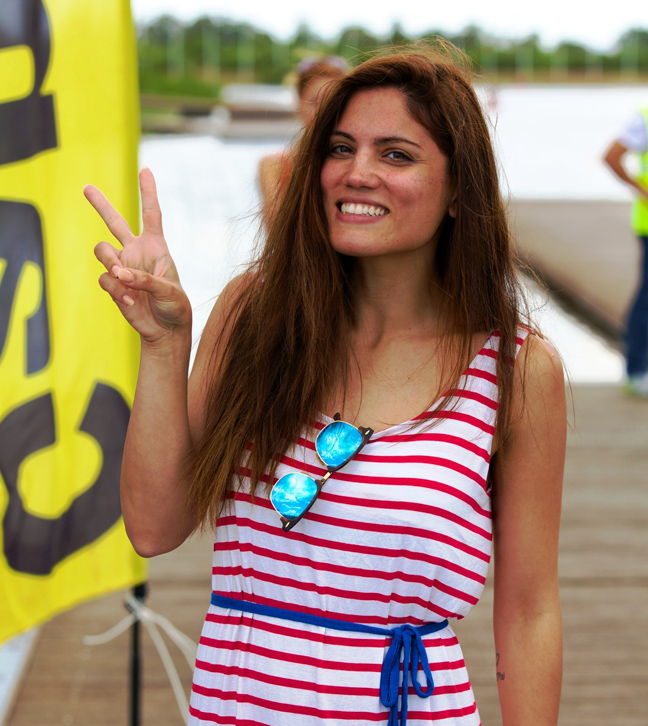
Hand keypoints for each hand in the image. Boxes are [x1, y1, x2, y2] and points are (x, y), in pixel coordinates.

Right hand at [84, 168, 191, 345]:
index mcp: (156, 246)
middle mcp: (136, 252)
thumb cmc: (174, 306)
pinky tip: (129, 301)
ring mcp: (122, 267)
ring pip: (101, 250)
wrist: (165, 329)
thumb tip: (119, 273)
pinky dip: (115, 289)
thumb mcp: (168, 291)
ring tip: (122, 276)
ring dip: (109, 262)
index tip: (145, 169)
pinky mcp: (113, 284)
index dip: (148, 192)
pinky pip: (104, 279)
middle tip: (86, 187)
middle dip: (100, 204)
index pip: (152, 214)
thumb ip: (145, 280)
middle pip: (114, 222)